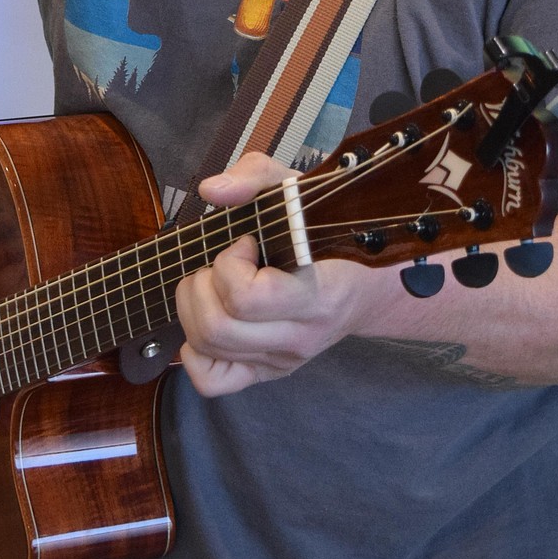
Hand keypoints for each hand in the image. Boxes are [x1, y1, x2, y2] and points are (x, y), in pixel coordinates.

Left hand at [175, 152, 370, 397]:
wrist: (364, 286)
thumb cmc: (326, 234)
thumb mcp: (298, 191)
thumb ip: (255, 177)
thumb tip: (212, 191)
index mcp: (315, 295)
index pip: (248, 298)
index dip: (229, 264)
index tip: (244, 243)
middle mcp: (299, 337)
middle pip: (218, 328)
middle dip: (201, 285)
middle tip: (221, 263)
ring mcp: (281, 360)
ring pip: (207, 348)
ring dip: (193, 307)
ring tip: (214, 283)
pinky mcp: (265, 372)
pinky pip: (212, 381)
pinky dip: (194, 352)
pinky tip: (209, 319)